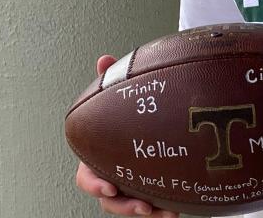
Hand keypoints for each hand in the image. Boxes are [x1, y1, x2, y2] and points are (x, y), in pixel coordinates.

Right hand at [74, 55, 179, 216]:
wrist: (151, 123)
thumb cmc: (125, 114)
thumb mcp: (118, 95)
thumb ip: (110, 80)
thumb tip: (105, 60)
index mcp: (97, 156)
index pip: (86, 176)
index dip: (94, 183)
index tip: (110, 185)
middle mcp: (111, 174)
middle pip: (108, 199)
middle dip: (123, 205)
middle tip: (142, 205)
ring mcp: (129, 185)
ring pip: (130, 207)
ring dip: (145, 211)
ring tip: (164, 212)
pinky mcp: (147, 191)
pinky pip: (152, 207)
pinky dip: (162, 211)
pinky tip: (177, 210)